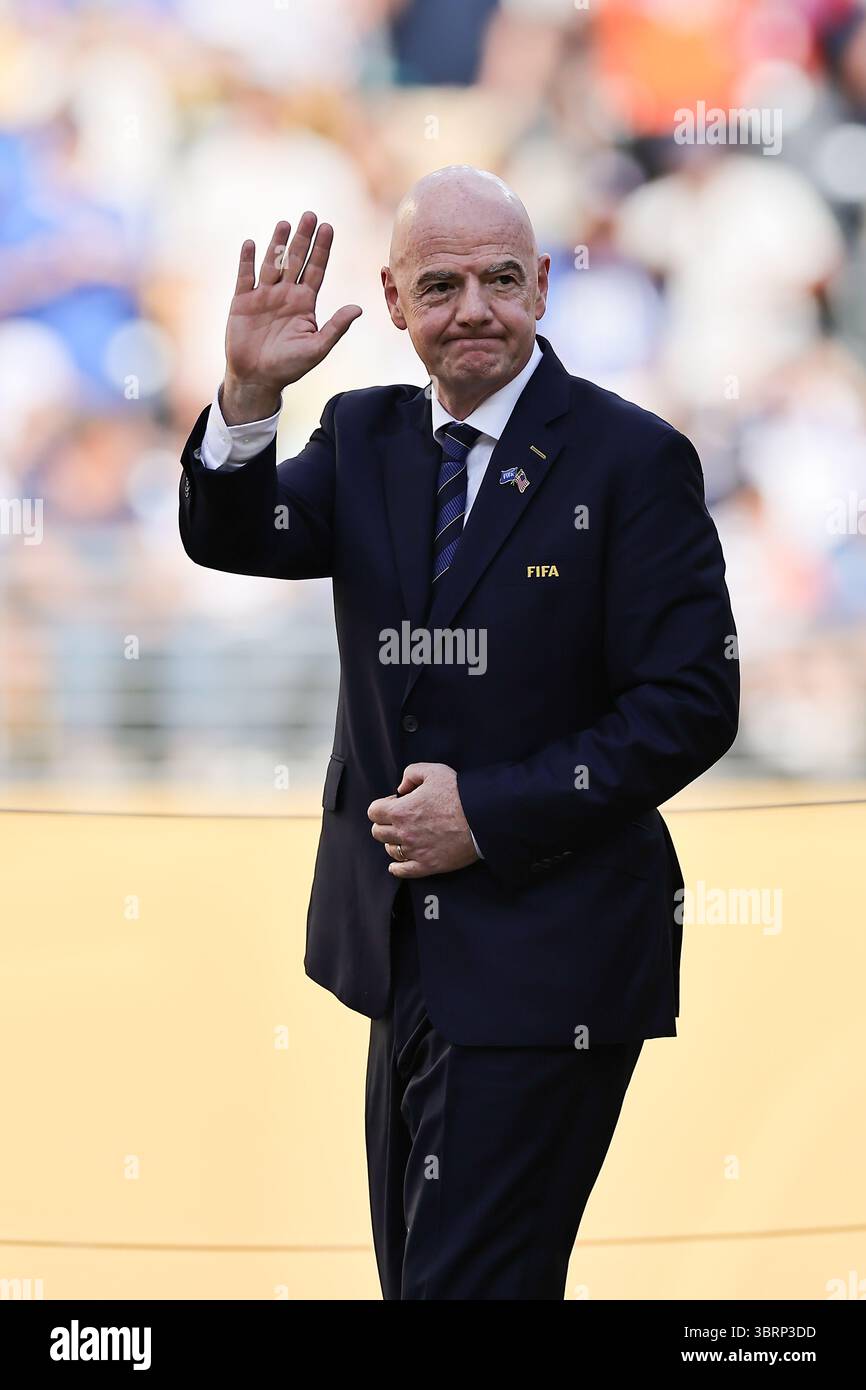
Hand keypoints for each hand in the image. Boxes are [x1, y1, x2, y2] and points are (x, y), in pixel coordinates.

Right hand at [222, 213, 361, 421]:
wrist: (257, 378)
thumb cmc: (289, 366)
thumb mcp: (317, 348)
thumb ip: (336, 327)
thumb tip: (358, 308)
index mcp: (304, 303)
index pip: (316, 269)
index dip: (322, 249)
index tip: (328, 227)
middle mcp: (285, 294)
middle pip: (296, 260)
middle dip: (303, 238)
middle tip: (310, 215)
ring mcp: (263, 295)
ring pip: (271, 263)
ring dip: (277, 243)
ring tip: (285, 223)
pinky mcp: (242, 301)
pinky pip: (245, 276)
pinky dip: (246, 260)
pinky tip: (250, 243)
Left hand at [368, 763, 479, 877]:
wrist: (482, 817)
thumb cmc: (459, 793)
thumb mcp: (433, 771)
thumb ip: (411, 774)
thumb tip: (401, 788)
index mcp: (401, 810)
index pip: (373, 812)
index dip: (383, 805)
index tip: (396, 803)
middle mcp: (403, 833)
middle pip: (378, 832)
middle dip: (386, 823)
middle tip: (400, 819)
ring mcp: (415, 851)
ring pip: (390, 850)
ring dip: (393, 842)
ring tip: (406, 836)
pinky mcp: (427, 865)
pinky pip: (402, 871)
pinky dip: (397, 867)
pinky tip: (398, 863)